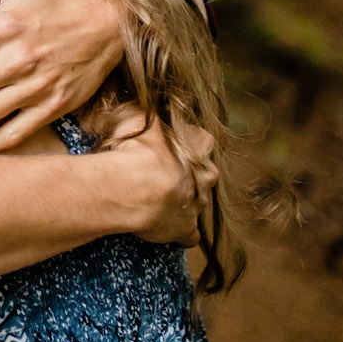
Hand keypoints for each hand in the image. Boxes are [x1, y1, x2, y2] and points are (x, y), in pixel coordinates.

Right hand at [102, 115, 216, 246]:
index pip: (204, 139)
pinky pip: (189, 235)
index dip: (190, 141)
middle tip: (165, 174)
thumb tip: (139, 106)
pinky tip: (165, 229)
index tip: (173, 143)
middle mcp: (205, 177)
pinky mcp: (186, 229)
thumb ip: (144, 114)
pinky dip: (179, 233)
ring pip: (199, 204)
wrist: (135, 188)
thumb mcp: (137, 119)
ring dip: (184, 202)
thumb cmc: (137, 150)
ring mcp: (198, 206)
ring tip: (158, 202)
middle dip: (192, 175)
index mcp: (197, 148)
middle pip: (207, 174)